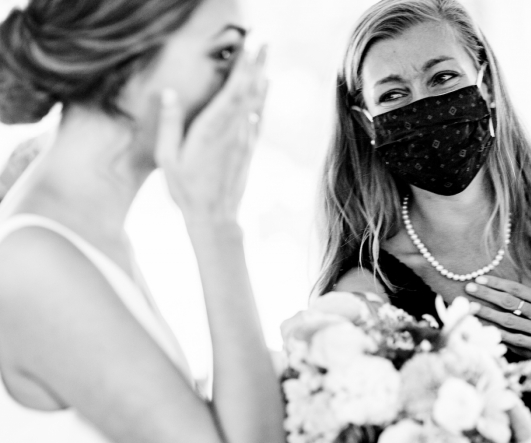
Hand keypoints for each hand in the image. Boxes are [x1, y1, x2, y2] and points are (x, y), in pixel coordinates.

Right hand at [155, 45, 268, 223]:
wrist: (215, 216)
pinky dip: (262, 99)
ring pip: (255, 102)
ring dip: (261, 77)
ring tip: (266, 57)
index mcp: (212, 129)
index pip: (231, 91)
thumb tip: (170, 94)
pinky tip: (265, 88)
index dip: (241, 68)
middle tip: (264, 42)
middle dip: (256, 65)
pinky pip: (258, 117)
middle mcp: (232, 131)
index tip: (248, 48)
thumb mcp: (168, 159)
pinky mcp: (248, 149)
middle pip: (248, 91)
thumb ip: (169, 125)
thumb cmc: (186, 189)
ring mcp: (243, 140)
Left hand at [465, 254, 530, 366]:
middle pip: (507, 303)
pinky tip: (486, 332)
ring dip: (488, 315)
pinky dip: (501, 337)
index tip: (480, 278)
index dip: (496, 283)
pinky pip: (518, 342)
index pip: (516, 289)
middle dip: (486, 295)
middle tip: (467, 289)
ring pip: (508, 322)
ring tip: (471, 309)